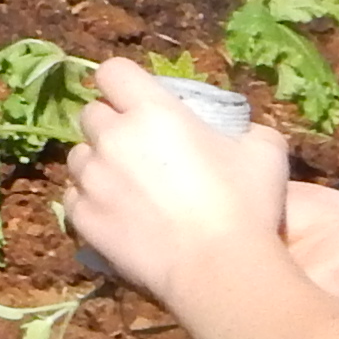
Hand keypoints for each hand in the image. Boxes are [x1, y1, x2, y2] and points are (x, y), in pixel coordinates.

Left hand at [61, 58, 296, 302]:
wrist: (217, 266)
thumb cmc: (245, 204)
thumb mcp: (264, 151)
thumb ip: (243, 129)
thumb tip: (236, 132)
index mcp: (152, 111)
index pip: (113, 72)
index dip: (123, 82)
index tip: (135, 97)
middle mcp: (112, 137)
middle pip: (91, 114)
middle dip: (111, 123)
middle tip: (139, 147)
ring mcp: (91, 177)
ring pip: (79, 155)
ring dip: (98, 162)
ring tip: (128, 183)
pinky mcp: (81, 214)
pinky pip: (74, 195)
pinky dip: (91, 198)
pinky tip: (118, 212)